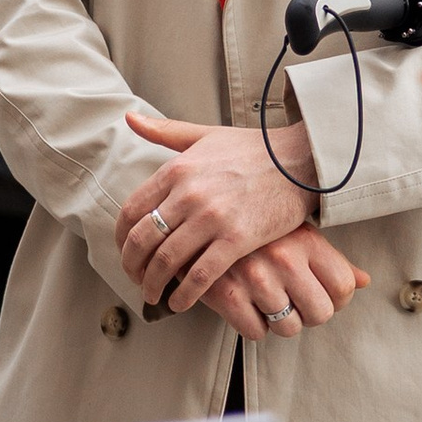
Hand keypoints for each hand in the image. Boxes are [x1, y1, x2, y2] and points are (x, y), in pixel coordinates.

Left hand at [119, 111, 315, 313]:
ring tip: (153, 295)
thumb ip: (165, 131)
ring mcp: (212, 218)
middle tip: (135, 279)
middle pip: (142, 240)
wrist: (302, 160)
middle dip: (132, 266)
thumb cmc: (255, 149)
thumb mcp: (204, 135)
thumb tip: (130, 118)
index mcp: (176, 169)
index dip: (120, 239)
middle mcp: (188, 194)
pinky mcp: (237, 239)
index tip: (124, 251)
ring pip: (166, 261)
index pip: (131, 210)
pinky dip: (185, 294)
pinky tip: (179, 304)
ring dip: (153, 284)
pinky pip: (201, 275)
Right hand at [204, 223, 370, 348]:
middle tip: (293, 303)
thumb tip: (365, 281)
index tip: (319, 295)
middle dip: (308, 315)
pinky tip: (245, 304)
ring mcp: (255, 278)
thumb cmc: (256, 230)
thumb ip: (332, 261)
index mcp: (306, 241)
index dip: (336, 300)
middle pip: (320, 314)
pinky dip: (252, 326)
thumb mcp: (297, 234)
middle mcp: (284, 259)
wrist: (198, 222)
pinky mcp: (227, 295)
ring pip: (288, 329)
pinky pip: (255, 332)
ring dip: (279, 322)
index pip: (344, 287)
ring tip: (266, 301)